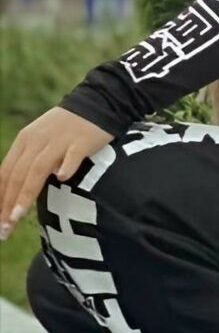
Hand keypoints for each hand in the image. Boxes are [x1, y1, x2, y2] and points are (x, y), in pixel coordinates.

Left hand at [0, 107, 114, 239]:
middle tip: (4, 228)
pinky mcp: (81, 141)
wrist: (96, 103)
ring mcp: (60, 140)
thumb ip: (28, 163)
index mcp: (25, 140)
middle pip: (18, 174)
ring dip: (25, 193)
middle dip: (8, 203)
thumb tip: (16, 193)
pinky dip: (65, 166)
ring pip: (37, 169)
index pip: (6, 172)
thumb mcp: (40, 141)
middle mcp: (38, 140)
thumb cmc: (67, 128)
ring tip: (17, 215)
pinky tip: (61, 178)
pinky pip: (72, 155)